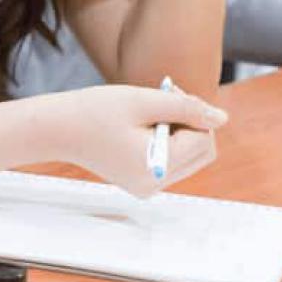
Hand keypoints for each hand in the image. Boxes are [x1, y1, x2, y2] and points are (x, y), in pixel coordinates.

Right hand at [51, 84, 227, 197]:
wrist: (59, 129)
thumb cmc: (97, 111)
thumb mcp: (146, 101)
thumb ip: (188, 109)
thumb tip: (222, 119)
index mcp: (157, 168)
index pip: (204, 140)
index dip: (194, 113)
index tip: (169, 95)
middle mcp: (155, 185)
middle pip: (203, 152)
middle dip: (192, 123)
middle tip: (164, 101)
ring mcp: (148, 186)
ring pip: (191, 155)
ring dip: (181, 130)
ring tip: (151, 112)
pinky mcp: (143, 181)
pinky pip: (174, 159)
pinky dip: (169, 139)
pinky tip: (145, 125)